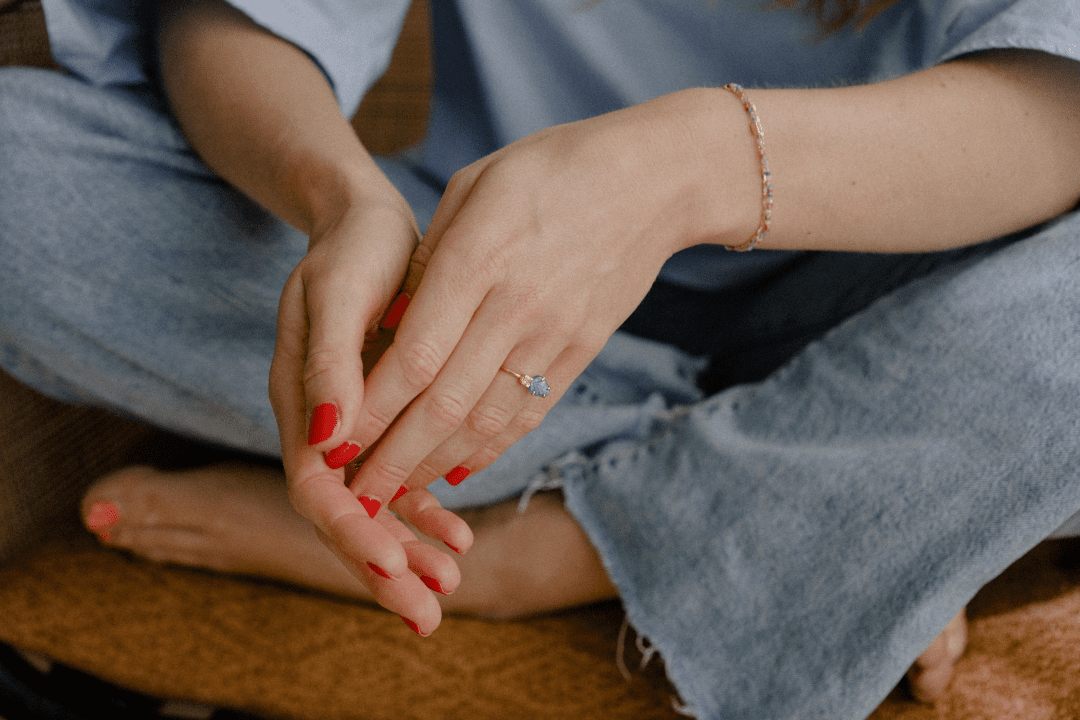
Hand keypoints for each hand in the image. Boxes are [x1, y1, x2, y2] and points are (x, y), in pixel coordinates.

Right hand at [269, 196, 473, 634]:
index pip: (315, 487)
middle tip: (425, 615)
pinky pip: (401, 480)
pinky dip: (427, 512)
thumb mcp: (336, 295)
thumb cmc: (353, 251)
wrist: (369, 226)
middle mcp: (322, 427)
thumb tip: (331, 437)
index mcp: (299, 403)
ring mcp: (353, 429)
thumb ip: (327, 364)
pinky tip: (460, 537)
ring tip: (451, 584)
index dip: (351, 529)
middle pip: (343, 514)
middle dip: (381, 567)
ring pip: (375, 507)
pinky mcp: (386, 421)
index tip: (393, 565)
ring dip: (409, 549)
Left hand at [346, 91, 731, 512]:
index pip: (415, 354)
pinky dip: (491, 448)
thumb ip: (429, 258)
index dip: (372, 409)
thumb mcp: (475, 186)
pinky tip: (457, 470)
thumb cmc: (550, 170)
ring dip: (436, 463)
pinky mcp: (582, 350)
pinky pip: (530, 412)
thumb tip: (387, 323)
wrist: (652, 182)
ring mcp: (555, 334)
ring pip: (487, 419)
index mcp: (480, 256)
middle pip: (444, 402)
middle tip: (356, 495)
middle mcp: (517, 305)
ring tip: (397, 492)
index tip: (335, 442)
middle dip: (393, 457)